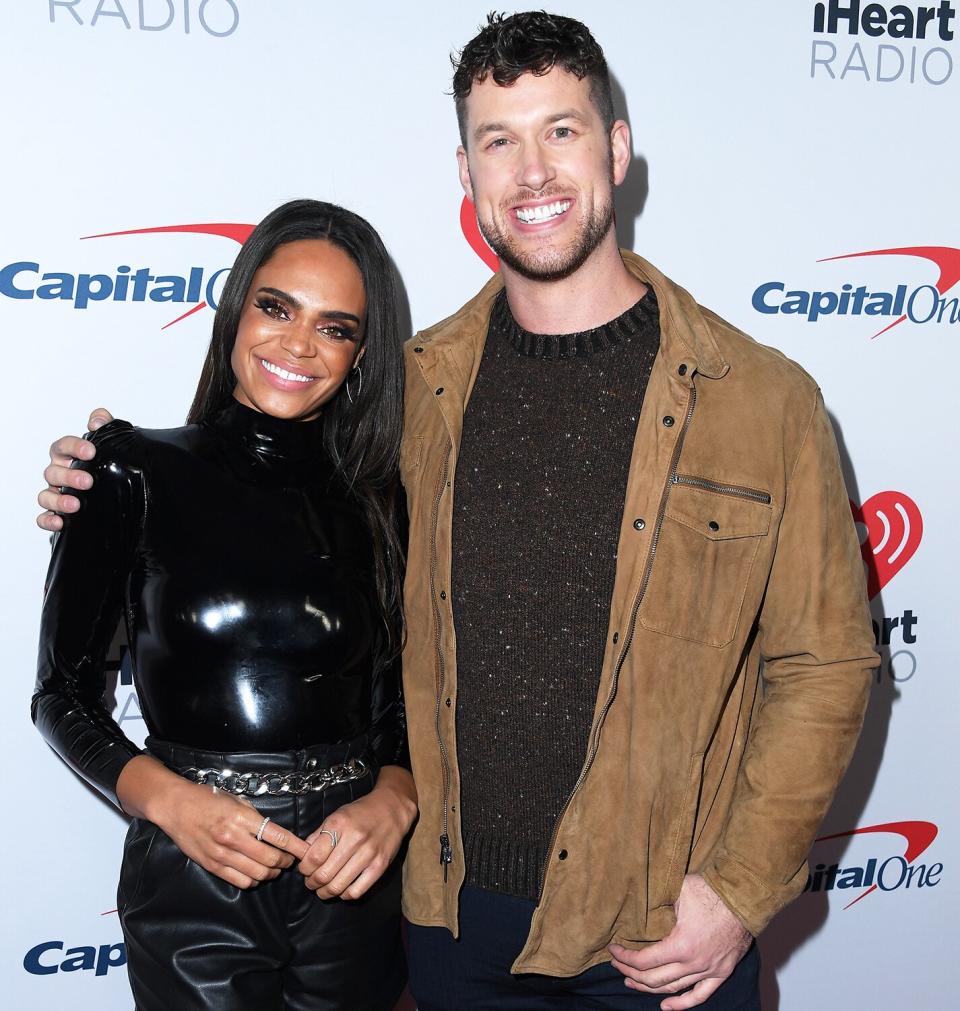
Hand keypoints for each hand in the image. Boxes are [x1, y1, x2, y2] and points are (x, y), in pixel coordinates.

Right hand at [36, 408, 114, 530]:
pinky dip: (48, 520)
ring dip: (58, 500)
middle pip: (53, 472)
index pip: (64, 447)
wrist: (126, 496)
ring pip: (46, 495)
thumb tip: (96, 421)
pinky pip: (45, 518)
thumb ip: (107, 426)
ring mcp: (58, 494)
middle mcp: (60, 474)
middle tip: (88, 481)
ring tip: (75, 505)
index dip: (74, 447)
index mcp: (69, 456)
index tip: (91, 451)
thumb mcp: (115, 444)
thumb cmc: (112, 465)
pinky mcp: (59, 514)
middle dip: (69, 476)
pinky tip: (60, 522)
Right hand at [117, 755, 308, 889]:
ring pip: (258, 873)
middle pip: (271, 859)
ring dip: (272, 873)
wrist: (176, 808)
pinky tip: (257, 873)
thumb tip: (274, 833)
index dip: (296, 847)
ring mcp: (222, 854)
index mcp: (242, 818)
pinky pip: (241, 881)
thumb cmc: (208, 799)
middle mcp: (233, 837)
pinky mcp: (212, 866)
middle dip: (285, 862)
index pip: (278, 837)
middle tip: (290, 860)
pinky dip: (254, 880)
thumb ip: (255, 817)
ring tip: (275, 868)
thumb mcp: (236, 800)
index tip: (307, 851)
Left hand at [299, 766, 416, 899]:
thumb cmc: (361, 812)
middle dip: (312, 883)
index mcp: (339, 824)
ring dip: (325, 892)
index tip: (304, 869)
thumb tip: (302, 855)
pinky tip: (341, 889)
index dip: (304, 868)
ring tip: (322, 889)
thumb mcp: (336, 815)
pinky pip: (357, 891)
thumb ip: (318, 835)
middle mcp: (354, 839)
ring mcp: (369, 854)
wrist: (392, 808)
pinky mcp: (380, 866)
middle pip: (324, 874)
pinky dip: (344, 895)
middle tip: (311, 882)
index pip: (314, 857)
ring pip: (338, 886)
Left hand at [608, 874, 751, 1009]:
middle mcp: (694, 963)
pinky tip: (665, 1006)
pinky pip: (700, 995)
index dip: (625, 957)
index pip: (644, 960)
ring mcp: (709, 971)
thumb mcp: (677, 892)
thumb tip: (639, 911)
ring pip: (673, 989)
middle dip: (631, 973)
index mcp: (681, 945)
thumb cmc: (710, 891)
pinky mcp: (721, 973)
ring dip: (649, 988)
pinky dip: (682, 1004)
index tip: (613, 949)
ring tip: (632, 982)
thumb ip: (658, 906)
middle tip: (617, 965)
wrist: (743, 898)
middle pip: (654, 978)